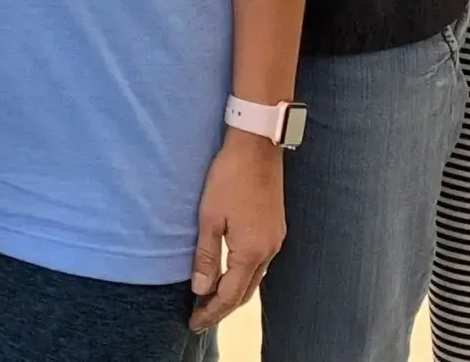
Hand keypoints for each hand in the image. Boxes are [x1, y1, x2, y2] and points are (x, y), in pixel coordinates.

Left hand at [188, 131, 283, 330]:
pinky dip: (244, 275)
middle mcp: (269, 250)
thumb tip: (200, 290)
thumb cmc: (229, 177)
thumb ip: (207, 256)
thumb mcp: (209, 217)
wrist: (257, 147)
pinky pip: (260, 263)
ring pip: (255, 278)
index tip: (194, 323)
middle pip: (245, 292)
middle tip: (200, 317)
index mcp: (251, 251)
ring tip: (212, 300)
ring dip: (234, 291)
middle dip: (222, 307)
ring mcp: (275, 239)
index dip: (211, 312)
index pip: (230, 294)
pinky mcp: (276, 228)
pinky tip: (232, 272)